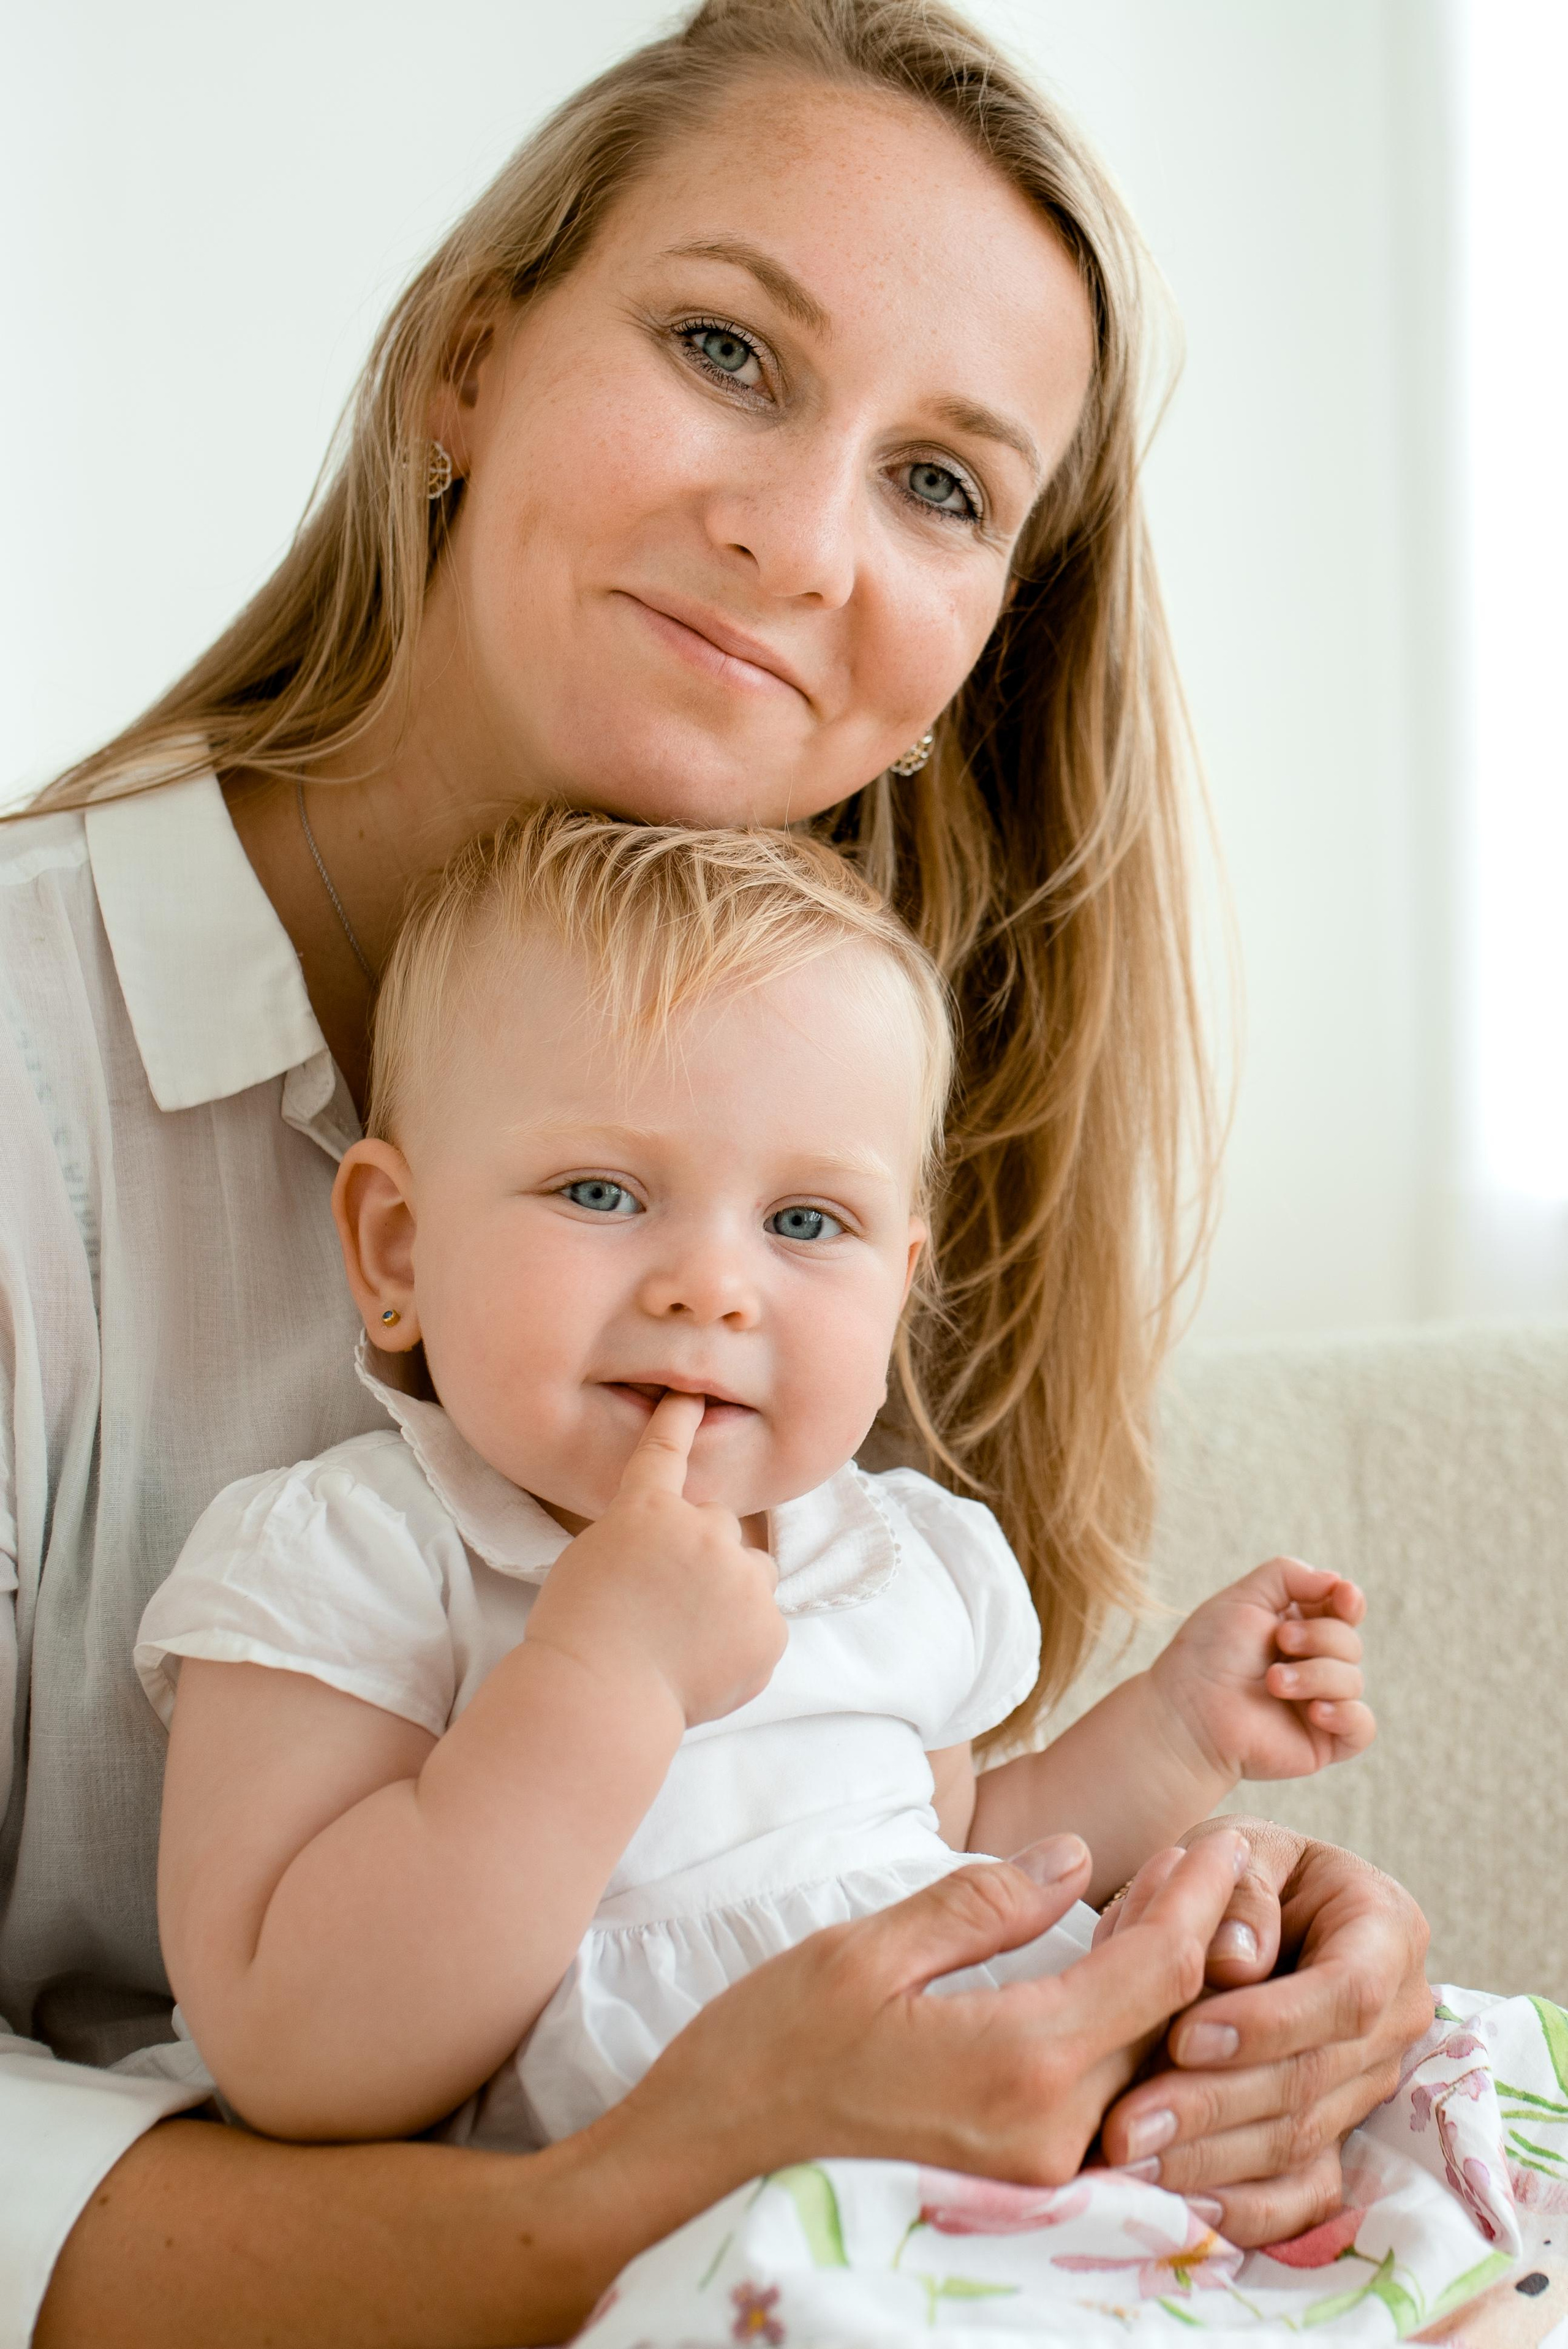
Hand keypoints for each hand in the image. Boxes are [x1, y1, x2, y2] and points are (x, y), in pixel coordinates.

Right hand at [524, 1392, 784, 1726]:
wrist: (600, 1696)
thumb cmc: (577, 1633)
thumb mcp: (592, 1561)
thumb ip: (642, 1540)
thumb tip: (676, 1556)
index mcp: (649, 1511)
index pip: (665, 1453)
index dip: (679, 1422)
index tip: (693, 1398)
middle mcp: (704, 1532)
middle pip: (720, 1527)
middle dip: (702, 1554)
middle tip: (667, 1602)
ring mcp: (742, 1579)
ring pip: (752, 1573)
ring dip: (732, 1590)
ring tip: (688, 1635)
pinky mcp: (769, 1627)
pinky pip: (763, 1623)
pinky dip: (742, 1641)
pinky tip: (705, 1666)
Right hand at [608, 1830, 1253, 2189]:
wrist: (695, 2179)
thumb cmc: (762, 2057)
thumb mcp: (863, 1952)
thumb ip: (981, 1904)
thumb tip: (1075, 1859)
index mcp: (1022, 2063)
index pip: (1160, 1967)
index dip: (1200, 1894)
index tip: (1221, 1836)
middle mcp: (1053, 2137)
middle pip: (1171, 2024)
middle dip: (1199, 1936)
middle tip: (1203, 1861)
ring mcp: (1040, 2181)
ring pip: (1146, 2072)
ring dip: (1169, 1993)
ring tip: (1170, 1915)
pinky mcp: (1019, 2200)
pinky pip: (1108, 2113)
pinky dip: (1130, 2047)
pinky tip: (1117, 1996)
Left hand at [1098, 1818, 1434, 2245]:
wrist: (1247, 1908)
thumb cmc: (1238, 1868)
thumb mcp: (1237, 1847)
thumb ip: (1239, 1893)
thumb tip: (1235, 1964)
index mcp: (1387, 1929)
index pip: (1347, 1993)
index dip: (1271, 2024)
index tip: (1186, 2038)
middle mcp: (1396, 2015)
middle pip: (1315, 2078)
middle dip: (1216, 2104)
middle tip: (1128, 2125)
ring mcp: (1371, 2082)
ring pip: (1300, 2138)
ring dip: (1210, 2156)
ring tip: (1129, 2159)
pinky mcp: (1339, 2133)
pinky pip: (1304, 2190)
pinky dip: (1245, 2206)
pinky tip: (1180, 2206)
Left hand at [1149, 1558, 1374, 1784]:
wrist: (1188, 1712)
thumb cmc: (1208, 1653)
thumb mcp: (1244, 1598)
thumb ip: (1288, 1576)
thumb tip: (1338, 1581)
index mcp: (1297, 1628)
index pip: (1343, 1609)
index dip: (1349, 1601)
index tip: (1342, 1596)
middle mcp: (1313, 1664)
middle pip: (1350, 1642)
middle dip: (1319, 1637)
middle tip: (1279, 1642)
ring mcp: (1320, 1702)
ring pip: (1353, 1680)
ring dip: (1314, 1676)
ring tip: (1272, 1683)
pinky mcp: (1324, 1740)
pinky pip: (1363, 1726)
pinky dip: (1346, 1714)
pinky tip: (1315, 1712)